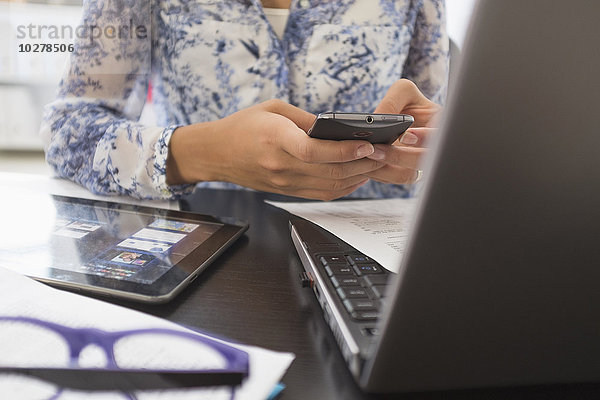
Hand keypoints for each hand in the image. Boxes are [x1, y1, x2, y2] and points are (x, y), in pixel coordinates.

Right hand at [167, 100, 383, 199]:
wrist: (216, 153)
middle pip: (329, 172)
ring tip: (375, 164)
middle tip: (383, 153)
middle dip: (362, 164)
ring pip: (330, 186)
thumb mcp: (272, 108)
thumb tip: (337, 128)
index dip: (344, 151)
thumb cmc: (242, 126)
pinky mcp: (286, 191)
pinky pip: (321, 194)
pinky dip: (343, 188)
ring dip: (357, 177)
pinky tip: (356, 176)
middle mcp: (280, 165)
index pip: (313, 151)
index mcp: (275, 139)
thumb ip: (305, 118)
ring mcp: (284, 182)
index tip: (366, 144)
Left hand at [365, 79, 440, 183]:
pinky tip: (364, 163)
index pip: (441, 135)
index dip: (425, 137)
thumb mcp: (403, 92)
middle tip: (376, 149)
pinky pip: (393, 179)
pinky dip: (378, 173)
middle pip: (424, 161)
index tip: (406, 135)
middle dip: (399, 156)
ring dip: (384, 168)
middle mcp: (435, 148)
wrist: (397, 119)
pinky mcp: (406, 173)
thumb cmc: (405, 103)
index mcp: (441, 125)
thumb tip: (379, 119)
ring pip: (408, 175)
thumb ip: (393, 101)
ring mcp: (421, 164)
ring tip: (366, 155)